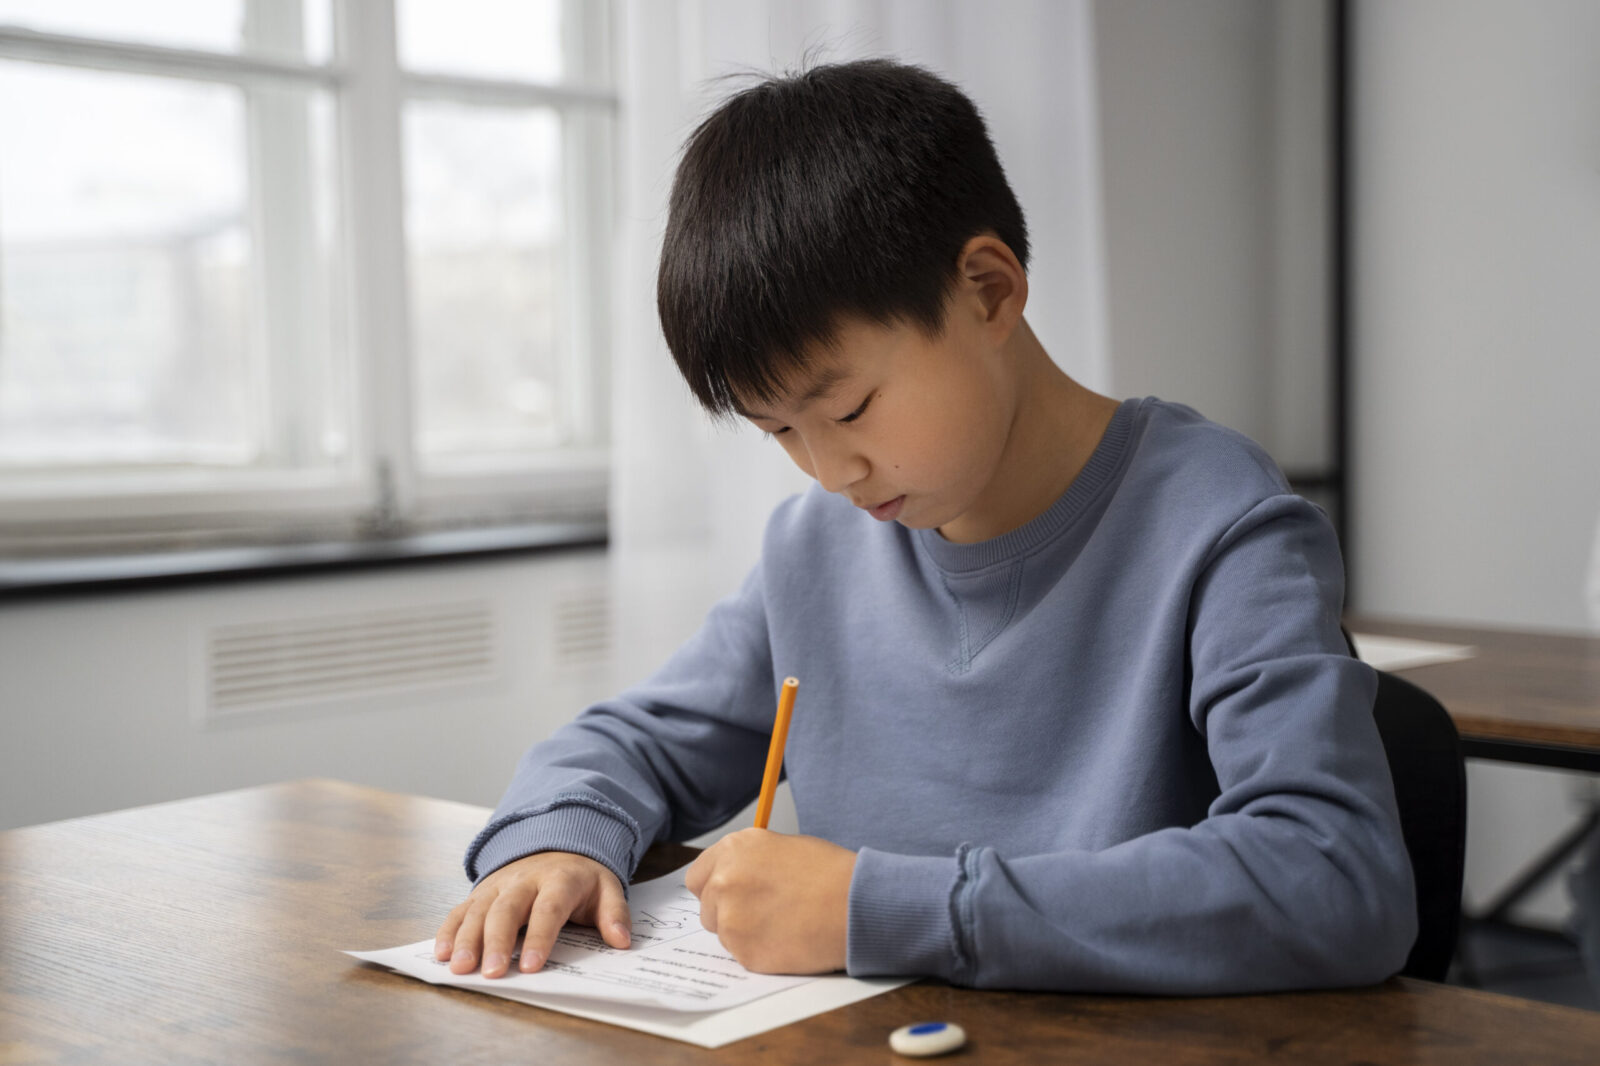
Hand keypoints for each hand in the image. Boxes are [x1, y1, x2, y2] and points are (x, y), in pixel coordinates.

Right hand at [433, 851, 629, 977]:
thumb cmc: (581, 878)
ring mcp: (499, 885)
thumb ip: (615, 914)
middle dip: (496, 942)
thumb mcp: (607, 888)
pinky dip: (449, 930)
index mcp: (559, 880)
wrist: (557, 843)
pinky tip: (442, 953)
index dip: (539, 937)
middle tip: (490, 973)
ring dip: (467, 939)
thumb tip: (622, 941)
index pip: (548, 909)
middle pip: (506, 910)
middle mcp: (524, 880)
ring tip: (460, 967)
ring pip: (479, 910)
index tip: (530, 966)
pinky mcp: (481, 892)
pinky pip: (462, 909)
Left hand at [685, 829, 856, 973]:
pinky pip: (743, 955)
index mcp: (733, 849)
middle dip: (728, 913)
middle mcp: (724, 881)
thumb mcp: (783, 847)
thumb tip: (738, 875)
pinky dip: (761, 952)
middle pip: (707, 908)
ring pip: (725, 935)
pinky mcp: (744, 952)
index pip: (698, 877)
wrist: (855, 905)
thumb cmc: (830, 874)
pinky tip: (788, 939)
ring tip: (784, 924)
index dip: (714, 888)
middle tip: (763, 914)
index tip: (728, 896)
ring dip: (746, 933)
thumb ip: (750, 861)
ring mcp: (731, 919)